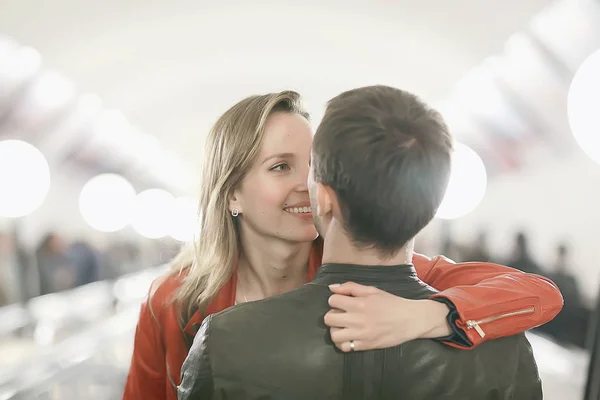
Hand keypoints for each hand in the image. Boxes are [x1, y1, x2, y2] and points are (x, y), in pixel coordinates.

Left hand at [324, 281, 451, 351]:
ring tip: (343, 327)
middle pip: (329, 318)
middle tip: (341, 315)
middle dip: (332, 315)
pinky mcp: (366, 346)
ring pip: (334, 335)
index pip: (332, 301)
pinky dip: (343, 343)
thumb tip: (331, 288)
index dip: (335, 300)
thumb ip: (351, 287)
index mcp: (359, 304)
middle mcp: (358, 320)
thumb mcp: (372, 290)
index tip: (342, 302)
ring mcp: (361, 334)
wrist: (410, 319)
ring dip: (336, 330)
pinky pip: (345, 348)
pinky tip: (348, 337)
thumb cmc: (391, 303)